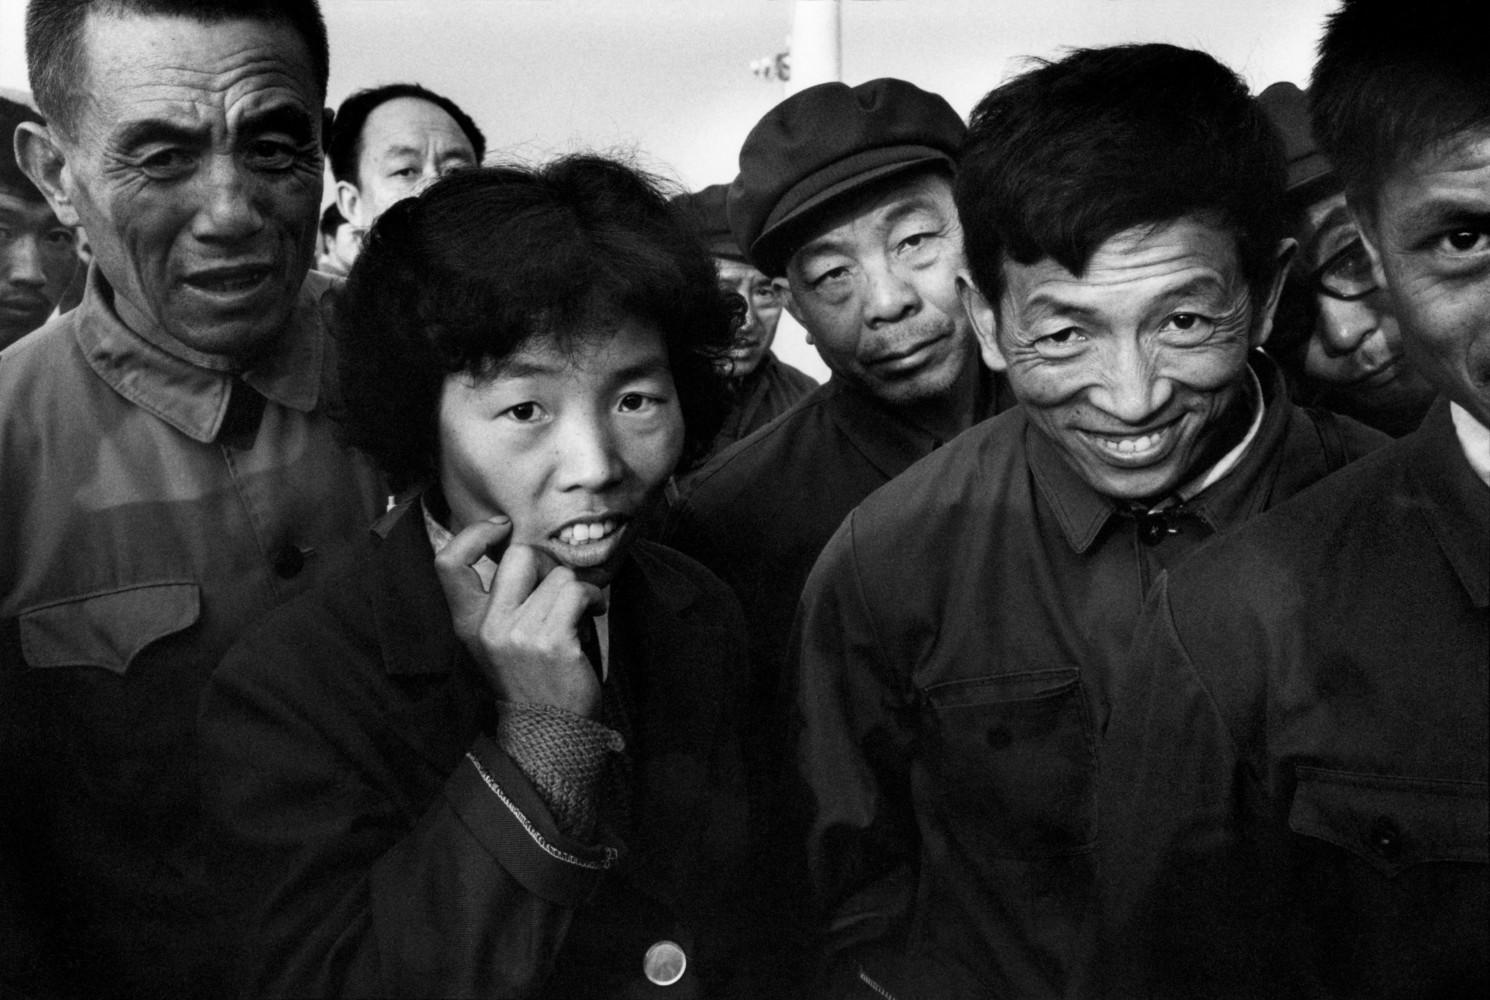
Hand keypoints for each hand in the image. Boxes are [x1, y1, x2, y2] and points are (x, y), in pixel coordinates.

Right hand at [434, 517, 605, 717]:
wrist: (549, 731)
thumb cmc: (530, 678)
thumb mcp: (497, 640)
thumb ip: (498, 600)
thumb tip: (519, 549)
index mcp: (468, 623)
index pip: (449, 562)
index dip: (474, 534)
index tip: (502, 529)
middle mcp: (488, 626)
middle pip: (519, 556)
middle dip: (547, 564)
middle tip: (557, 586)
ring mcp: (520, 634)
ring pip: (558, 575)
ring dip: (577, 589)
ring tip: (579, 612)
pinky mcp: (553, 641)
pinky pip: (579, 592)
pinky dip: (594, 599)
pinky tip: (592, 615)